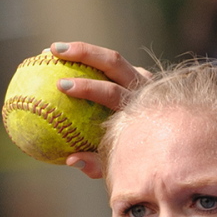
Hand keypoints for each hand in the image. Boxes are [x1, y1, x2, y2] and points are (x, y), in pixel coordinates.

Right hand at [48, 41, 150, 178]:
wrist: (163, 149)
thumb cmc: (130, 161)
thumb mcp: (115, 166)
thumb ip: (96, 164)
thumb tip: (71, 160)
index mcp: (139, 110)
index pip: (112, 92)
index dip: (87, 88)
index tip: (61, 86)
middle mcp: (144, 89)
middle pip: (114, 63)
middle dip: (84, 55)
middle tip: (55, 53)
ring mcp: (144, 80)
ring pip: (113, 58)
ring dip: (84, 50)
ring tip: (52, 50)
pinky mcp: (140, 76)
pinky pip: (112, 65)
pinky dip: (88, 61)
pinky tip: (63, 61)